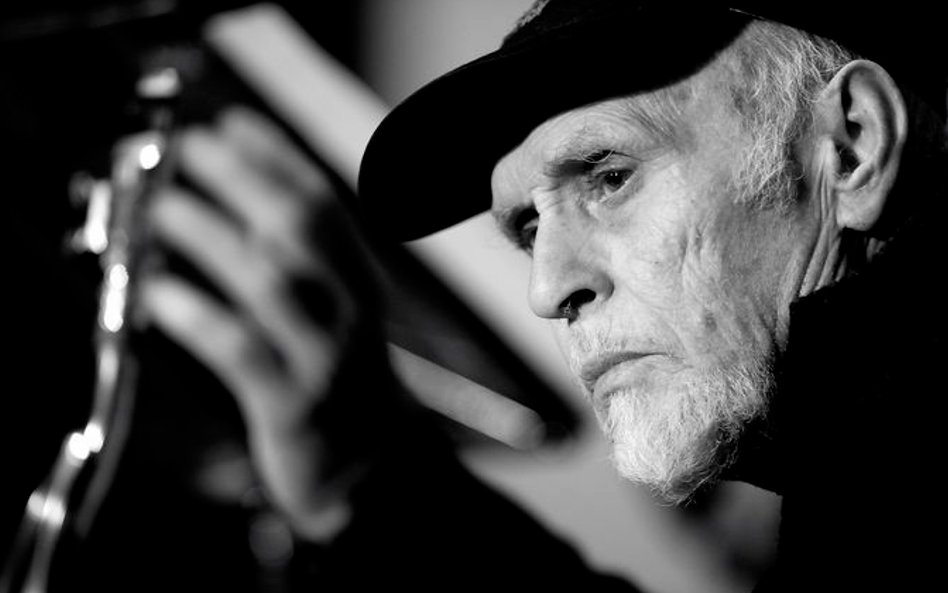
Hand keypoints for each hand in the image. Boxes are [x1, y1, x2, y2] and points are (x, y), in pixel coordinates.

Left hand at [140, 106, 402, 538]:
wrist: (368, 463)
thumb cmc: (334, 377)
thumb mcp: (333, 312)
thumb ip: (298, 265)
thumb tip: (234, 208)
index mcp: (357, 283)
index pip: (324, 204)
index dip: (278, 158)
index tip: (230, 122)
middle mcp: (348, 311)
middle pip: (301, 229)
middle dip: (244, 179)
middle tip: (190, 148)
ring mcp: (322, 358)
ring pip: (270, 283)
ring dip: (212, 236)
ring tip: (164, 208)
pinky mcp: (291, 404)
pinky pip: (242, 352)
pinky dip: (198, 316)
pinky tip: (160, 295)